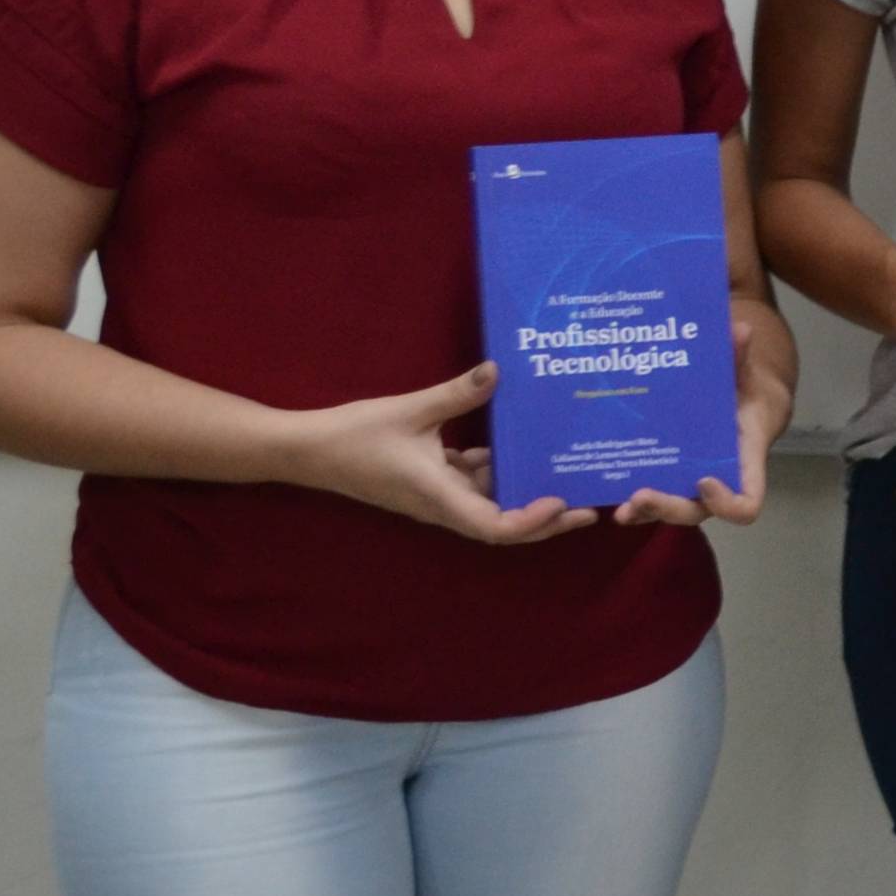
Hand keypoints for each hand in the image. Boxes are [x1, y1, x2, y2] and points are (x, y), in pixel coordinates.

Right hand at [282, 363, 600, 544]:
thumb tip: (498, 369)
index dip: (532, 521)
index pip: (494, 526)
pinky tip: (520, 446)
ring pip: (489, 501)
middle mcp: (443, 504)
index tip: (561, 503)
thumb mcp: (411, 410)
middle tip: (589, 503)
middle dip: (546, 517)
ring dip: (523, 490)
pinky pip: (471, 483)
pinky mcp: (430, 482)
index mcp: (439, 496)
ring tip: (566, 471)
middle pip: (503, 521)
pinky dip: (495, 471)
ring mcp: (437, 495)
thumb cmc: (354, 436)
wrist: (307, 451)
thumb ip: (456, 393)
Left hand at [616, 352, 786, 527]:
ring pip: (667, 511)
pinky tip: (604, 489)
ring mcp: (687, 486)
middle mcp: (714, 484)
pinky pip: (649, 498)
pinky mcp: (666, 479)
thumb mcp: (744, 374)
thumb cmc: (744, 393)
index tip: (703, 480)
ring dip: (642, 512)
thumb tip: (739, 330)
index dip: (726, 502)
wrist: (737, 405)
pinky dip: (629, 500)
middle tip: (640, 495)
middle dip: (667, 507)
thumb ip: (739, 357)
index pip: (745, 505)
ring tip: (618, 507)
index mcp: (741, 464)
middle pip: (695, 513)